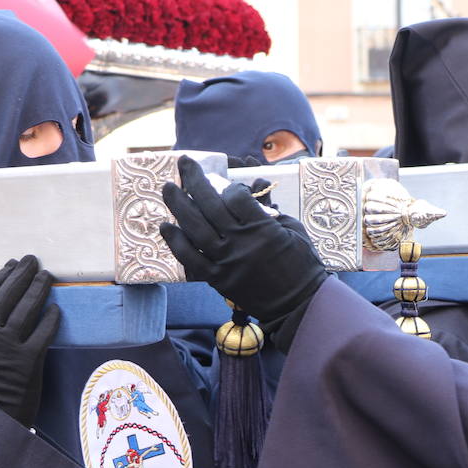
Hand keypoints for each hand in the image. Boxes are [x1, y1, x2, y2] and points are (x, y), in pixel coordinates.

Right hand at [0, 255, 59, 426]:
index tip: (11, 264)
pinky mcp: (28, 362)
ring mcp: (9, 347)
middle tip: (33, 260)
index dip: (0, 277)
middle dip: (21, 275)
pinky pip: (43, 333)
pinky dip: (50, 319)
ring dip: (37, 290)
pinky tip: (56, 308)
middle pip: (7, 296)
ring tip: (47, 276)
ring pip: (26, 310)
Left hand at [160, 156, 327, 322]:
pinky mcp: (218, 279)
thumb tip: (255, 189)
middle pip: (211, 205)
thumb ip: (272, 210)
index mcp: (263, 229)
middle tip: (184, 163)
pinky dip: (176, 242)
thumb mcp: (294, 231)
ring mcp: (227, 262)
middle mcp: (241, 243)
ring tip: (168, 188)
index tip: (231, 186)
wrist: (299, 304)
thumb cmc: (302, 265)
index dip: (231, 186)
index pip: (237, 197)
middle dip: (195, 180)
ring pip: (195, 228)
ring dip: (178, 205)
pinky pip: (190, 259)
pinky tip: (166, 226)